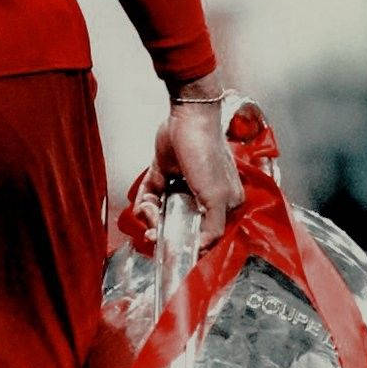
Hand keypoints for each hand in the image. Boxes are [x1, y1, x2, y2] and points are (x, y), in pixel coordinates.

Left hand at [133, 97, 244, 250]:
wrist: (188, 117)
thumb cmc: (207, 153)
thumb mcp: (216, 197)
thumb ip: (214, 227)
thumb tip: (203, 248)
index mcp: (223, 203)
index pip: (207, 233)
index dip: (191, 244)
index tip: (175, 250)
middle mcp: (203, 196)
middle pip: (181, 223)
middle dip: (165, 231)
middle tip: (154, 236)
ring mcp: (181, 185)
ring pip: (163, 211)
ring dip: (152, 216)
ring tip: (150, 212)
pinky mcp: (163, 174)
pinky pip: (150, 196)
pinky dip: (143, 203)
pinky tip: (143, 206)